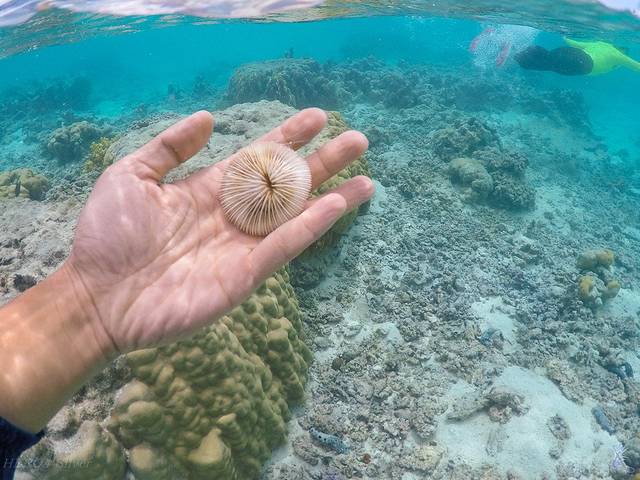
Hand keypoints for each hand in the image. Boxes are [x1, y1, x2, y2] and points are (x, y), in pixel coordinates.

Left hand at [66, 109, 373, 352]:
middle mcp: (234, 215)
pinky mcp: (245, 275)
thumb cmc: (108, 235)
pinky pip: (283, 246)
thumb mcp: (131, 175)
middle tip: (358, 141)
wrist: (98, 296)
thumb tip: (208, 118)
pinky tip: (334, 206)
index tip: (318, 117)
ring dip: (332, 197)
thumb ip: (170, 147)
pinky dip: (310, 226)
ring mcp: (242, 246)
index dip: (289, 136)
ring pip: (296, 216)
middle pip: (288, 184)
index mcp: (209, 189)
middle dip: (323, 162)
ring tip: (366, 180)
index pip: (259, 157)